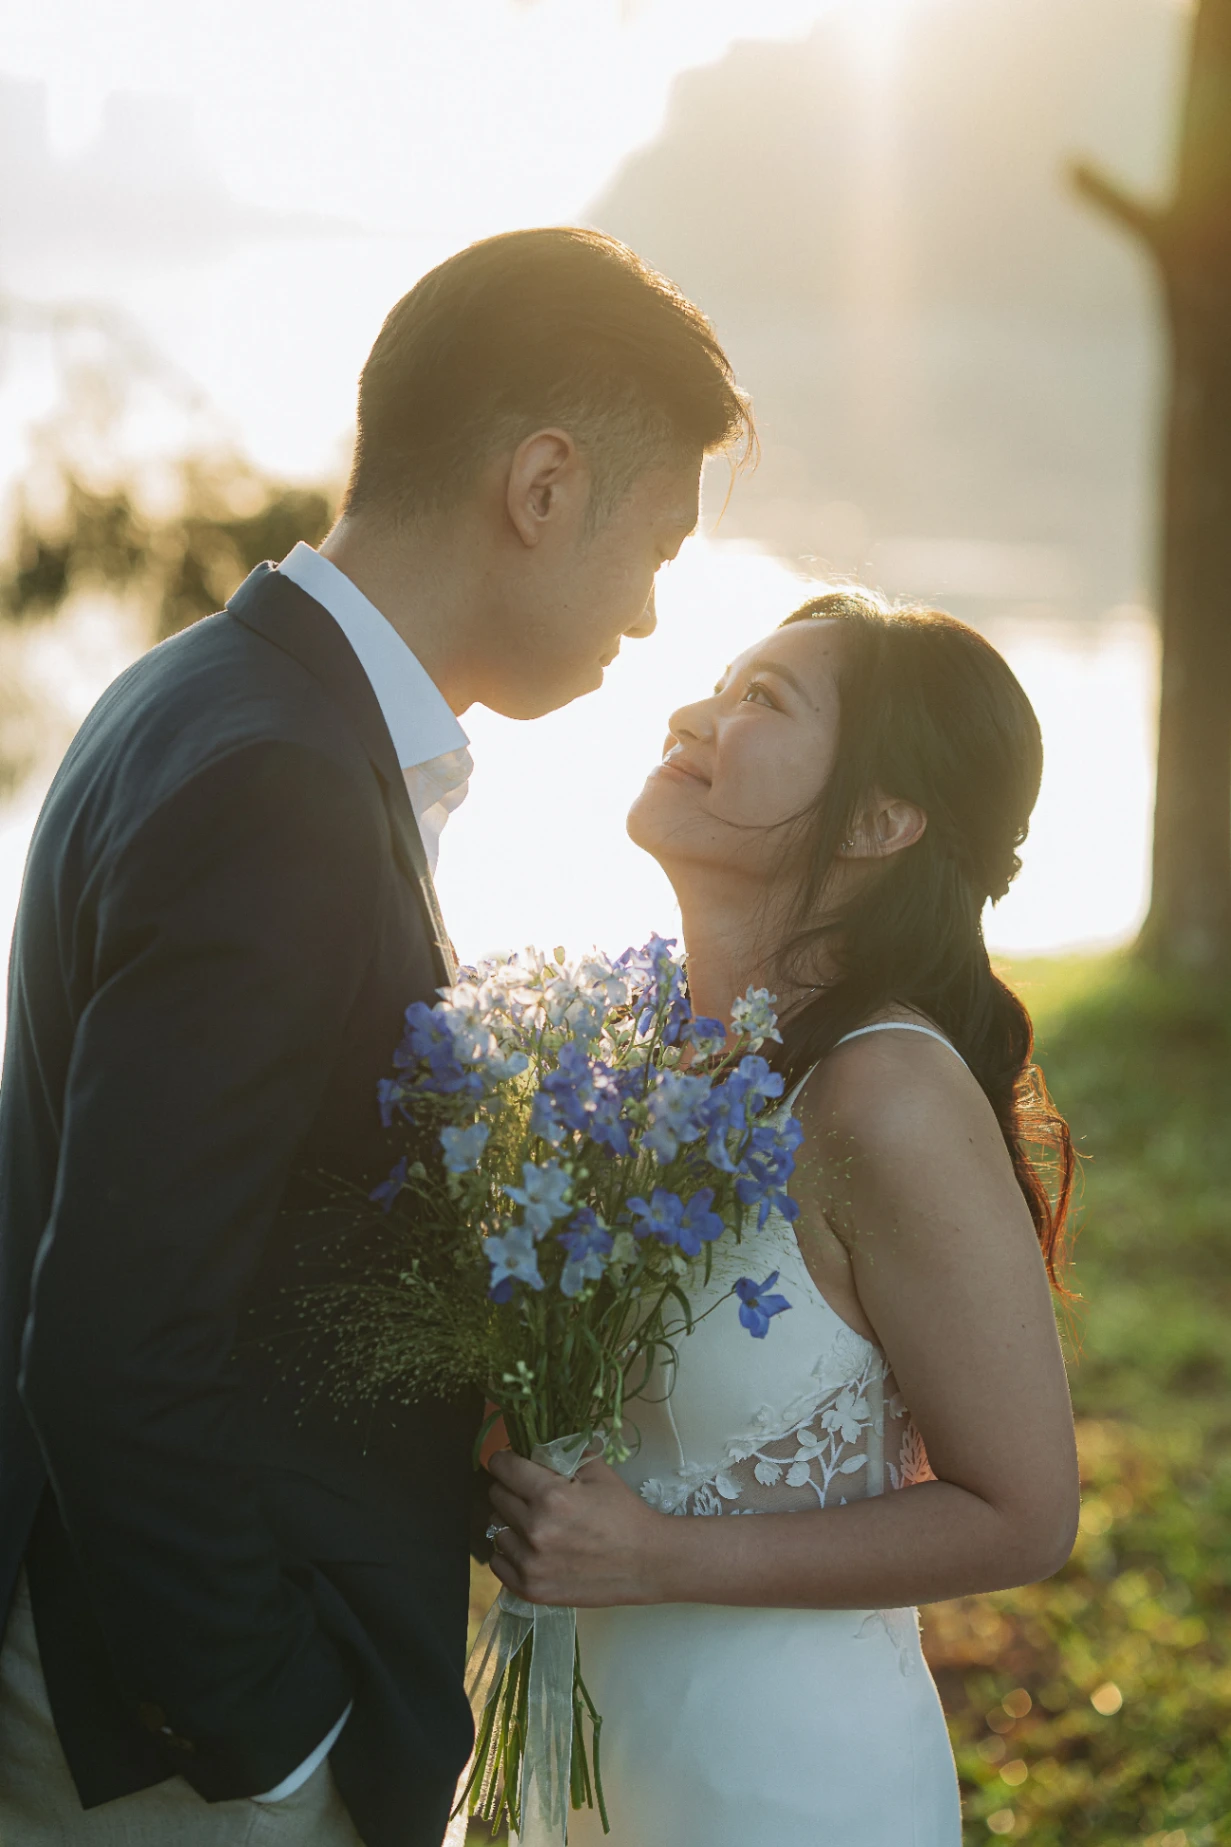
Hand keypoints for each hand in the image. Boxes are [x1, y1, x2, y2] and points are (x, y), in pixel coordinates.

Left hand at [485, 1450, 672, 1606]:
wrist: (645, 1563)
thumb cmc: (623, 1513)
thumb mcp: (598, 1472)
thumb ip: (562, 1454)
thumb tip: (532, 1446)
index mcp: (551, 1496)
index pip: (503, 1467)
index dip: (506, 1460)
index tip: (511, 1463)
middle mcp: (535, 1529)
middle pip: (496, 1496)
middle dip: (511, 1489)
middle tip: (531, 1494)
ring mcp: (531, 1563)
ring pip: (495, 1529)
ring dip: (510, 1522)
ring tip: (535, 1523)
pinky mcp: (530, 1588)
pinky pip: (498, 1562)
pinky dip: (510, 1552)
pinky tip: (531, 1547)